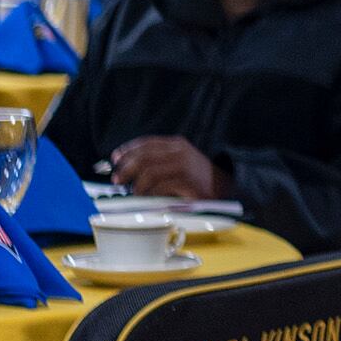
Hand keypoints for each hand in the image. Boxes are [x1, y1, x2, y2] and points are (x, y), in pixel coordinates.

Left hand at [111, 136, 230, 199]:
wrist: (225, 188)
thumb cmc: (198, 179)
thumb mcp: (180, 163)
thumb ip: (160, 162)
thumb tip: (130, 170)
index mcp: (177, 144)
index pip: (147, 142)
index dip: (128, 149)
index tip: (115, 158)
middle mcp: (180, 151)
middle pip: (145, 156)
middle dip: (127, 167)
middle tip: (117, 179)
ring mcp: (184, 165)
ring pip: (150, 171)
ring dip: (136, 183)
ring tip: (131, 192)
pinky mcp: (187, 180)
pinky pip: (160, 186)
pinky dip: (149, 192)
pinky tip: (146, 197)